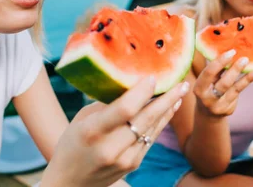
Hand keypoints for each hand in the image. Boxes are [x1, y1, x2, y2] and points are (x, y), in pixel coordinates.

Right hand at [40, 76, 189, 186]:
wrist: (70, 181)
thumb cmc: (73, 142)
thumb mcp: (82, 119)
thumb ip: (106, 104)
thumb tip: (132, 82)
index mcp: (92, 131)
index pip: (124, 109)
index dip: (142, 92)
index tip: (154, 76)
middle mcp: (110, 147)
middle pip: (145, 119)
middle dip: (166, 99)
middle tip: (181, 83)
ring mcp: (124, 159)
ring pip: (153, 129)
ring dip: (168, 109)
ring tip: (180, 92)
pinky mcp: (133, 165)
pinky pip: (151, 139)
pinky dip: (161, 122)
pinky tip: (169, 109)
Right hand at [193, 50, 252, 116]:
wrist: (207, 113)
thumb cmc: (207, 89)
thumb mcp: (205, 81)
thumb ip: (214, 70)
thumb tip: (229, 52)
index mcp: (199, 88)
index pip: (209, 73)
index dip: (220, 62)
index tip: (231, 52)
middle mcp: (208, 99)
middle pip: (224, 83)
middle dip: (235, 70)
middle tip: (244, 58)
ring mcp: (219, 106)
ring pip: (235, 89)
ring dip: (247, 77)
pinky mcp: (229, 110)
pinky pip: (239, 92)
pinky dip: (248, 81)